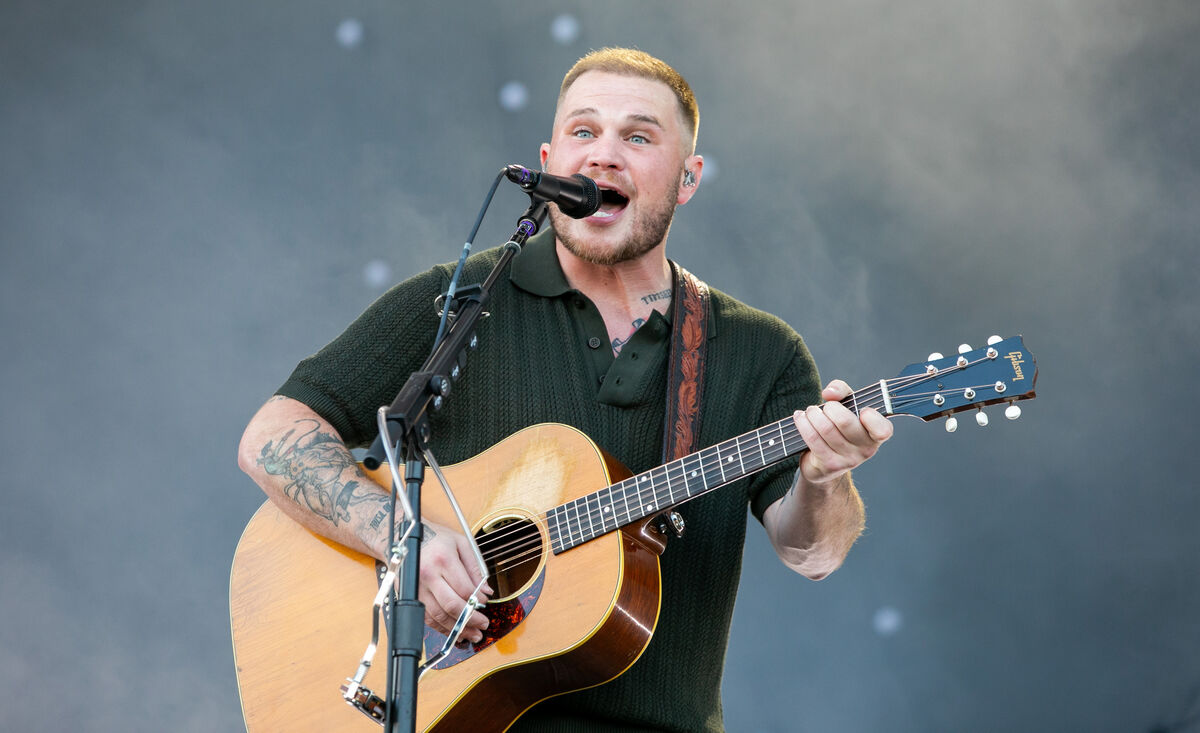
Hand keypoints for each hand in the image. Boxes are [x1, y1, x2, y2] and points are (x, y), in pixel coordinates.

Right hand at [417, 520, 492, 641]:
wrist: (406, 538)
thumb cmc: (436, 538)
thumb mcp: (461, 543)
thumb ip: (475, 567)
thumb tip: (486, 591)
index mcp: (443, 560)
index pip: (465, 589)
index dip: (478, 600)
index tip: (485, 603)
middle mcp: (428, 575)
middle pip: (452, 605)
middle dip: (470, 619)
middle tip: (483, 624)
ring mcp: (417, 588)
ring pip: (439, 616)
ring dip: (457, 629)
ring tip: (471, 633)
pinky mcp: (411, 596)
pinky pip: (427, 618)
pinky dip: (441, 628)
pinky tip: (454, 631)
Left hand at [793, 379, 892, 485]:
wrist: (824, 463)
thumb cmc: (839, 428)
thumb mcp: (846, 405)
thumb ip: (842, 390)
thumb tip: (829, 393)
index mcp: (876, 435)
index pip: (883, 430)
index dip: (871, 417)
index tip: (861, 410)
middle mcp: (866, 450)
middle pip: (845, 421)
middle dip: (830, 408)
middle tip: (825, 407)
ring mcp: (848, 460)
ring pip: (825, 428)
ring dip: (813, 414)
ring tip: (810, 411)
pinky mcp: (829, 465)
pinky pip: (813, 439)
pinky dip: (803, 424)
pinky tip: (799, 417)